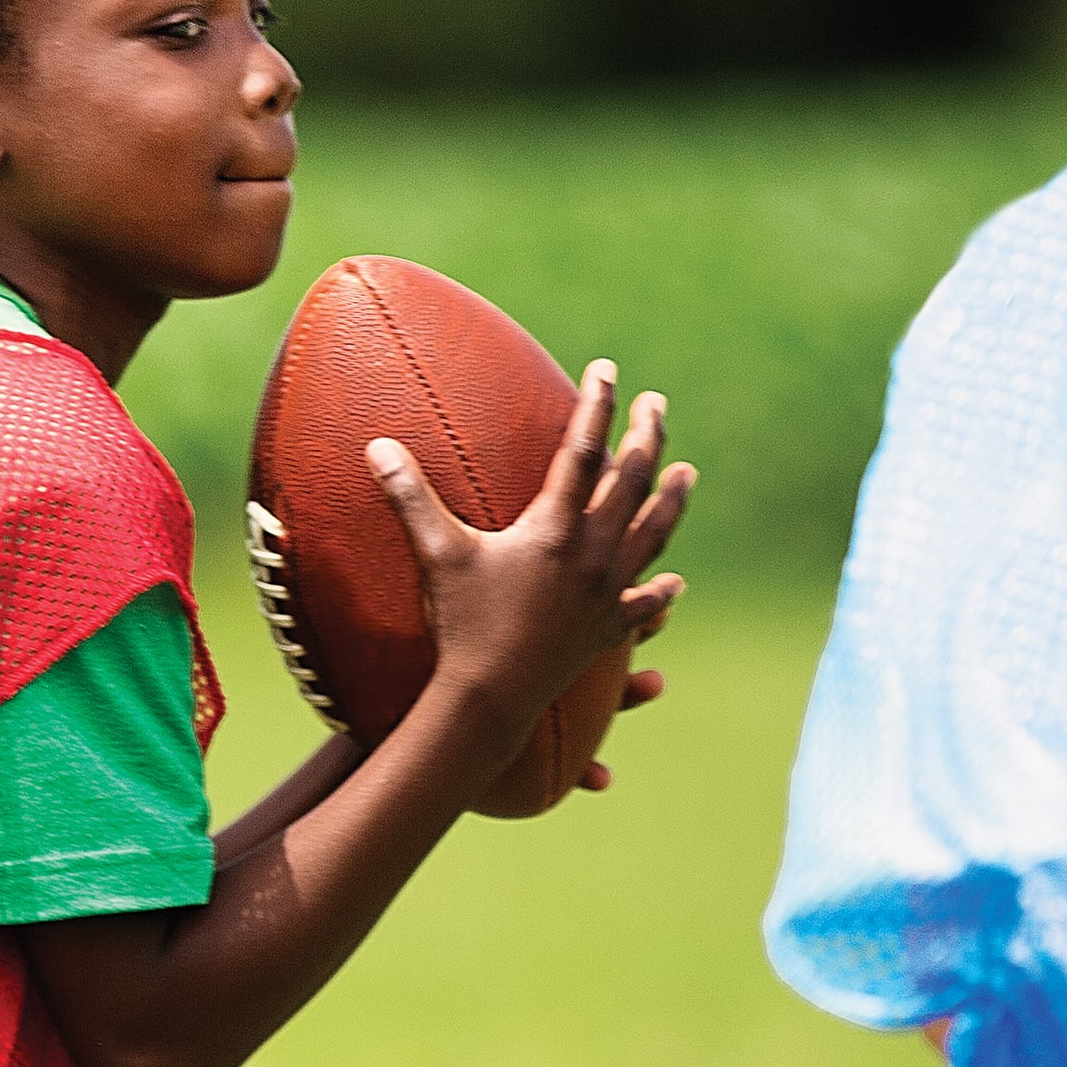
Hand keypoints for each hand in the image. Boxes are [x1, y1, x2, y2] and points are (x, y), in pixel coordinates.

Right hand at [366, 357, 691, 798]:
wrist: (490, 698)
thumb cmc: (462, 624)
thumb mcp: (436, 554)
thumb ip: (411, 496)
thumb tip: (377, 446)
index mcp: (555, 529)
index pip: (583, 451)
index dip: (596, 405)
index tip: (607, 369)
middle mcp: (593, 555)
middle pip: (633, 482)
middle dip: (647, 436)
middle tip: (656, 403)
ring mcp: (607, 593)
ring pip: (654, 535)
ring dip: (672, 500)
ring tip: (688, 473)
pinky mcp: (606, 630)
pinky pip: (643, 607)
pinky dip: (660, 593)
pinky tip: (674, 585)